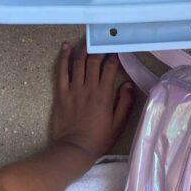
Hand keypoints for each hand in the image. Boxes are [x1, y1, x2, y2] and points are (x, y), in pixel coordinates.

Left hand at [49, 44, 134, 161]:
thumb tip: (128, 84)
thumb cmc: (98, 139)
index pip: (110, 68)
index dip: (114, 58)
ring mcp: (73, 89)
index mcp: (104, 95)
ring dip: (84, 49)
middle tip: (104, 44)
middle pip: (94, 61)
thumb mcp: (118, 124)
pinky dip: (63, 57)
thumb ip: (125, 103)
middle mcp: (88, 88)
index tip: (117, 52)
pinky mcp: (61, 93)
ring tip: (88, 41)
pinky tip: (65, 47)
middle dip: (100, 50)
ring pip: (78, 62)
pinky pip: (62, 71)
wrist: (74, 149)